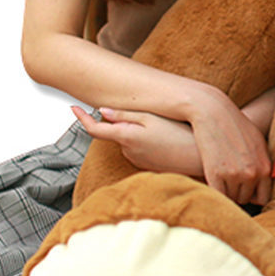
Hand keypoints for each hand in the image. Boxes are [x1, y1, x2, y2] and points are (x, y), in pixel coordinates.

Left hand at [72, 106, 201, 178]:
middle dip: (127, 123)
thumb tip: (102, 111)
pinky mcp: (147, 168)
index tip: (73, 108)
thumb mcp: (152, 119)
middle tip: (154, 116)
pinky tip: (168, 141)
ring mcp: (137, 161)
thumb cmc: (180, 136)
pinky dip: (149, 144)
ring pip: (130, 141)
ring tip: (166, 130)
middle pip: (117, 132)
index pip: (94, 129)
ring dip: (140, 134)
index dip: (81, 118)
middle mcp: (127, 152)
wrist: (201, 160)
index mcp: (126, 137)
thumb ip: (126, 115)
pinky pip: (141, 151)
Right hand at [184, 89, 272, 205]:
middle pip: (245, 199)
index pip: (263, 197)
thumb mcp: (259, 143)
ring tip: (222, 175)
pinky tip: (213, 179)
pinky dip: (215, 191)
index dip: (253, 196)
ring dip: (226, 190)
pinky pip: (218, 195)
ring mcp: (234, 175)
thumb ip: (263, 165)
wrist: (214, 113)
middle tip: (230, 179)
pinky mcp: (215, 174)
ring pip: (231, 197)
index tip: (246, 191)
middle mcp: (252, 173)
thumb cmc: (236, 126)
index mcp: (265, 167)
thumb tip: (261, 186)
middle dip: (238, 192)